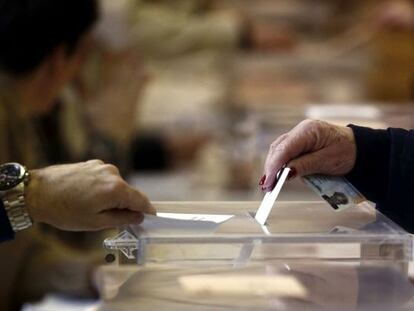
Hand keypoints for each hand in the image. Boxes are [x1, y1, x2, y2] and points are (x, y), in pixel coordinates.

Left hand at [25, 160, 155, 230]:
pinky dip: (104, 189)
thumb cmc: (64, 210)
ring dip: (113, 197)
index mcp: (116, 189)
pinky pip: (107, 179)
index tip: (152, 217)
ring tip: (94, 209)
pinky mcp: (93, 163)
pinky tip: (88, 197)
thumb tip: (138, 217)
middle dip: (126, 206)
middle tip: (114, 221)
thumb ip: (122, 219)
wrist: (36, 192)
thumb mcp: (95, 223)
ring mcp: (102, 166)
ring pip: (117, 186)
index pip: (141, 200)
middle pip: (129, 193)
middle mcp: (113, 173)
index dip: (147, 210)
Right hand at [261, 120, 356, 190]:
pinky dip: (280, 164)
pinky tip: (277, 175)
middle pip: (278, 149)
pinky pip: (285, 152)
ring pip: (279, 150)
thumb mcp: (327, 162)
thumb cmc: (347, 153)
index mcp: (308, 131)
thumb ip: (305, 166)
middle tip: (266, 187)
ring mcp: (299, 135)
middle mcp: (301, 130)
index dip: (274, 166)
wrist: (360, 148)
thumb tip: (286, 174)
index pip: (285, 149)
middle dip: (271, 168)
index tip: (268, 182)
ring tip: (269, 184)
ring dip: (273, 166)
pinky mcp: (299, 142)